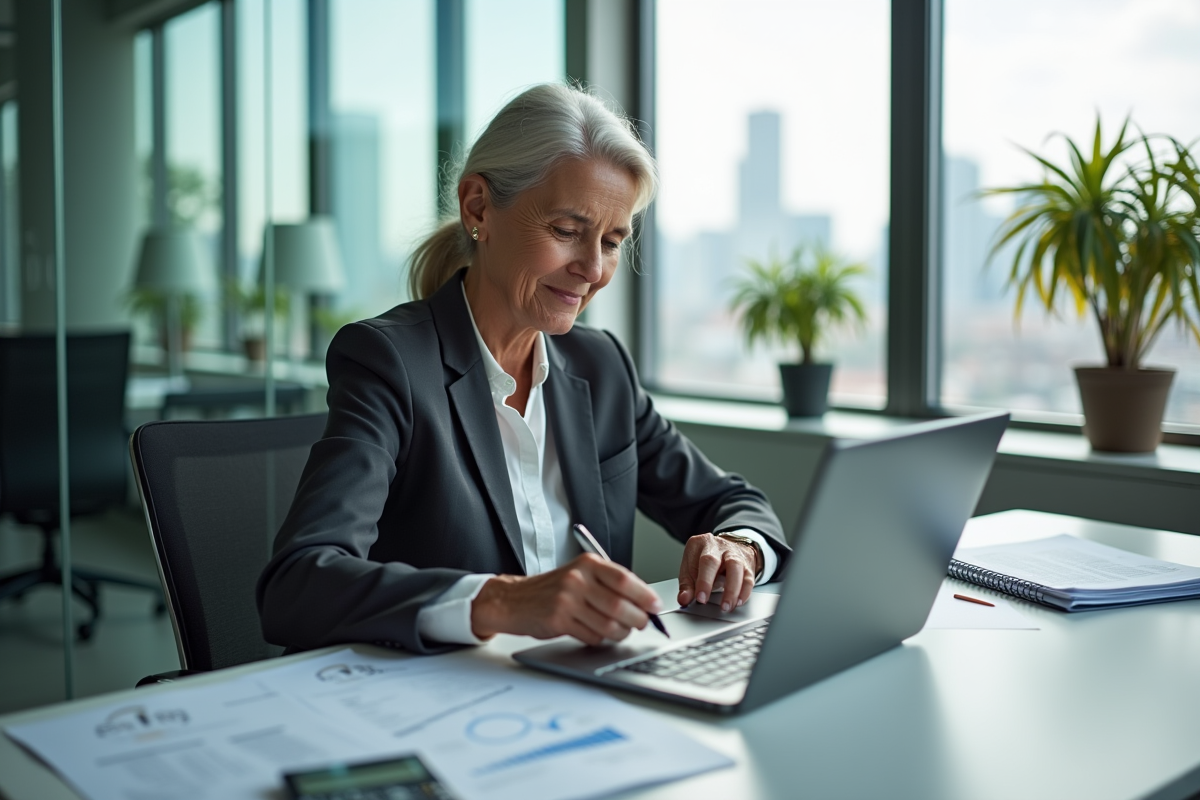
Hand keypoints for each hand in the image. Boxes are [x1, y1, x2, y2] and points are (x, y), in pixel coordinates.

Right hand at [470, 553, 662, 645]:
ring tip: (620, 631)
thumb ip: (609, 584)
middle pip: (620, 605)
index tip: (655, 606)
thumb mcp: (580, 575)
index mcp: (588, 564)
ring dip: (620, 633)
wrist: (514, 599)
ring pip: (609, 624)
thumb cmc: (553, 589)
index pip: (624, 579)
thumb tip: (644, 602)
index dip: (645, 595)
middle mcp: (578, 579)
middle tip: (641, 624)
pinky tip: (595, 634)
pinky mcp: (559, 620)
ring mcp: (567, 600)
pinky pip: (592, 636)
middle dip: (637, 619)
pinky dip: (600, 639)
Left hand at [677, 533, 759, 611]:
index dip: (701, 581)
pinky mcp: (747, 566)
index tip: (698, 598)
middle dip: (708, 583)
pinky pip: (748, 579)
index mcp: (700, 543)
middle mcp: (718, 546)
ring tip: (725, 606)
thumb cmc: (707, 559)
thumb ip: (687, 584)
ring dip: (731, 590)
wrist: (730, 547)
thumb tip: (683, 599)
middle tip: (704, 601)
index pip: (700, 561)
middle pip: (713, 561)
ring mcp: (734, 554)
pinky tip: (738, 602)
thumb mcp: (692, 567)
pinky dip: (744, 592)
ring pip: (735, 568)